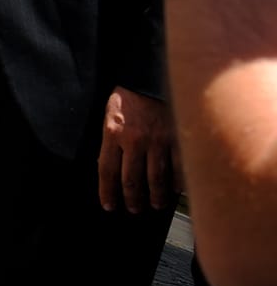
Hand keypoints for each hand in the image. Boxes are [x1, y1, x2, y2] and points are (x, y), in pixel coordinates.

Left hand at [98, 86, 177, 212]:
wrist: (151, 77)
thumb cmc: (128, 98)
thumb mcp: (110, 116)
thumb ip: (112, 142)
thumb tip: (112, 171)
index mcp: (112, 133)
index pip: (106, 171)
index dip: (107, 192)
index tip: (109, 206)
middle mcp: (134, 139)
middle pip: (131, 180)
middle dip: (133, 199)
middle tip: (134, 208)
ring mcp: (157, 140)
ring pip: (156, 179)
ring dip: (156, 196)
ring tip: (155, 204)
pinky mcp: (176, 138)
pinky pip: (178, 167)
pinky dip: (176, 182)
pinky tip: (175, 189)